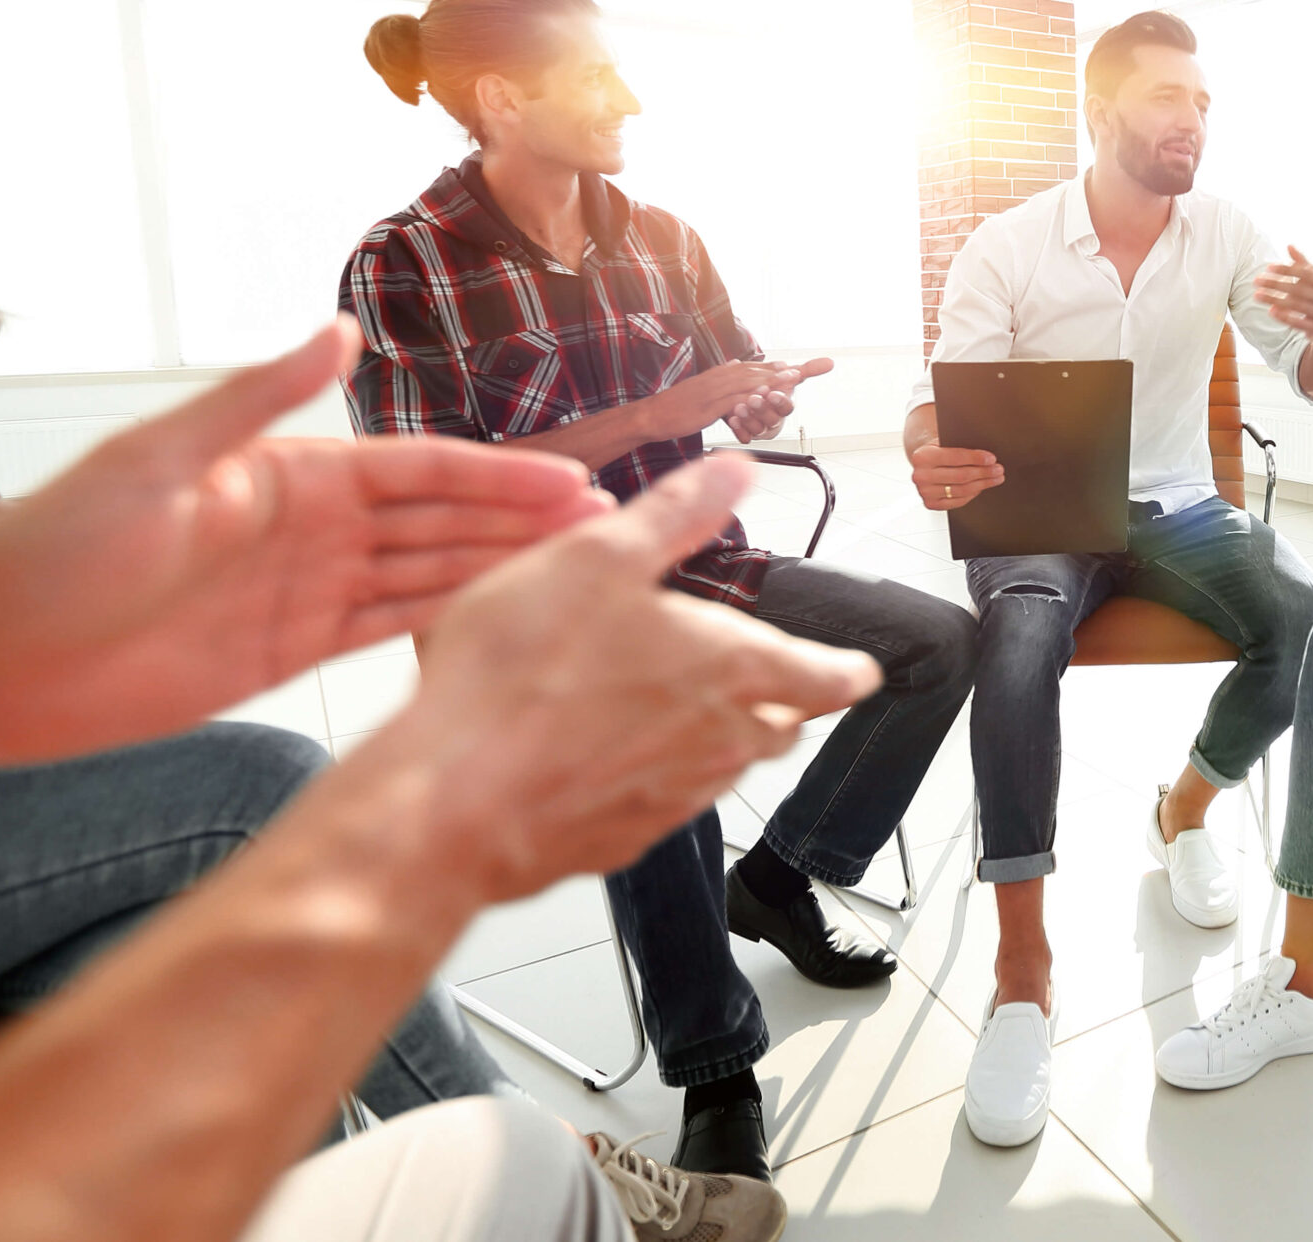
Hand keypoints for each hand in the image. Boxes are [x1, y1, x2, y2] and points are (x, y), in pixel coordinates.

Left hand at [0, 320, 609, 766]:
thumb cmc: (47, 550)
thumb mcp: (153, 459)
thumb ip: (254, 399)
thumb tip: (336, 331)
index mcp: (286, 473)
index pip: (419, 469)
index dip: (499, 476)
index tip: (569, 483)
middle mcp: (309, 528)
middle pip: (442, 522)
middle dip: (524, 522)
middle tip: (611, 527)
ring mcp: (304, 592)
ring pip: (430, 576)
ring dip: (503, 571)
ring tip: (582, 573)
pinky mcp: (289, 654)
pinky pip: (389, 631)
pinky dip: (449, 622)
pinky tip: (503, 620)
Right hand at [394, 455, 881, 902]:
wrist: (452, 799)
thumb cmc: (521, 678)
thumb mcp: (598, 558)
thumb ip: (676, 514)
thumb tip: (736, 472)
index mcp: (733, 670)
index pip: (829, 677)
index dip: (848, 669)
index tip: (861, 669)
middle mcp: (718, 744)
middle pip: (780, 727)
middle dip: (782, 703)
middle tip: (773, 685)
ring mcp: (670, 800)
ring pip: (720, 768)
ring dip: (715, 739)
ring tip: (682, 711)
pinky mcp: (616, 839)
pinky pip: (656, 804)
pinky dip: (648, 776)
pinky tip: (603, 756)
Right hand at [648, 360, 805, 442]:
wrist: (653, 415)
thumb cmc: (679, 406)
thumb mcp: (705, 388)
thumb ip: (723, 377)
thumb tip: (739, 363)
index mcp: (722, 374)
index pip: (757, 368)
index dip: (782, 367)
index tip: (805, 367)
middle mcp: (721, 377)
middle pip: (759, 371)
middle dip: (786, 370)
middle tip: (811, 368)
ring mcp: (715, 390)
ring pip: (749, 382)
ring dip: (773, 379)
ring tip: (794, 378)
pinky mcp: (708, 405)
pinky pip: (733, 400)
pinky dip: (750, 398)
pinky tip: (764, 398)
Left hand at [725, 356, 831, 443]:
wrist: (748, 395)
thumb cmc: (771, 388)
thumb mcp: (787, 377)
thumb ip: (807, 370)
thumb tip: (830, 362)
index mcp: (783, 407)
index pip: (786, 407)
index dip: (780, 401)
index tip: (772, 392)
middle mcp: (773, 419)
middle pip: (771, 418)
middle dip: (762, 408)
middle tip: (753, 398)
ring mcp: (760, 428)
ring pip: (757, 428)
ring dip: (748, 417)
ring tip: (739, 406)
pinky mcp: (747, 434)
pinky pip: (744, 436)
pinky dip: (738, 428)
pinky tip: (732, 417)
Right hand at [910, 440, 1001, 510]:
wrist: (923, 464)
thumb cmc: (938, 451)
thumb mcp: (944, 442)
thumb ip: (960, 446)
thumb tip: (987, 456)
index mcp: (922, 456)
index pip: (955, 457)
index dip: (976, 458)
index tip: (992, 459)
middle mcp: (921, 476)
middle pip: (961, 476)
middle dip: (983, 472)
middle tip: (998, 469)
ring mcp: (925, 492)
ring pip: (962, 490)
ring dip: (982, 484)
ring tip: (995, 478)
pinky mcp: (931, 504)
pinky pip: (958, 501)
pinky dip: (973, 494)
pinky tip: (981, 487)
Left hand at [1252, 246, 1312, 341]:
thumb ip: (1303, 264)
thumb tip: (1289, 246)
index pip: (1305, 273)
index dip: (1286, 269)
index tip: (1268, 268)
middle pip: (1298, 289)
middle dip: (1275, 284)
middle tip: (1257, 281)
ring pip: (1295, 305)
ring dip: (1273, 299)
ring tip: (1257, 295)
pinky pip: (1297, 322)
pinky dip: (1283, 316)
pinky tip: (1271, 310)